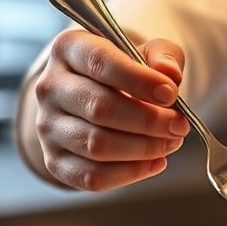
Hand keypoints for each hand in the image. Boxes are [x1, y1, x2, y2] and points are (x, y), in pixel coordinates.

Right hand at [31, 29, 189, 190]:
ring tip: (171, 142)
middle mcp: (50, 86)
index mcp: (68, 48)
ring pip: (96, 146)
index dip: (139, 80)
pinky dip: (130, 173)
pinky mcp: (54, 161)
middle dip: (148, 120)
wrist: (97, 98)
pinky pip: (91, 176)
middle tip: (179, 125)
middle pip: (99, 108)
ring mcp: (47, 127)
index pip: (101, 63)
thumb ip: (163, 56)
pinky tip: (155, 162)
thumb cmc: (126, 72)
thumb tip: (170, 74)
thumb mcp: (147, 52)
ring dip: (142, 148)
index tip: (171, 94)